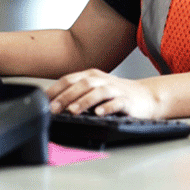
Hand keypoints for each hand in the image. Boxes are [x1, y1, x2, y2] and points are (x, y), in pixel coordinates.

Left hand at [46, 69, 162, 118]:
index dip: (55, 89)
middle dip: (66, 96)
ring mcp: (115, 89)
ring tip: (73, 111)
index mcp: (91, 76)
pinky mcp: (127, 101)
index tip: (43, 101)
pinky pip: (117, 103)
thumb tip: (53, 104)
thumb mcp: (95, 89)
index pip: (69, 79)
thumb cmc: (117, 94)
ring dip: (84, 101)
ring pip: (98, 92)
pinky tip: (99, 113)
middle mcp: (102, 80)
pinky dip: (107, 107)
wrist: (147, 96)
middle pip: (82, 85)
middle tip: (53, 108)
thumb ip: (77, 93)